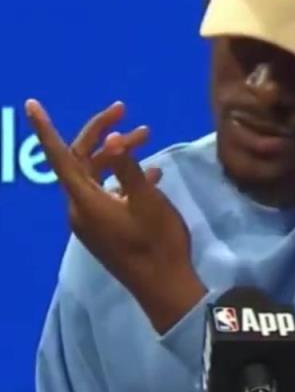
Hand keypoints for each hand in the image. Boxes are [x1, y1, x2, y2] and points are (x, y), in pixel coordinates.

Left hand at [25, 99, 205, 332]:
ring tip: (147, 137)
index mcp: (84, 201)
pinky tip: (151, 171)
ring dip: (118, 155)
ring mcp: (92, 221)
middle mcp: (80, 209)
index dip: (45, 129)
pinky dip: (123, 177)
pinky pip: (107, 193)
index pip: (59, 157)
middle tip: (127, 113)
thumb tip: (111, 138)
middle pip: (82, 161)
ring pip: (97, 176)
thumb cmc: (157, 241)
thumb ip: (128, 168)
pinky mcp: (105, 229)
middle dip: (103, 135)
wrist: (164, 286)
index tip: (33, 105)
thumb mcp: (147, 200)